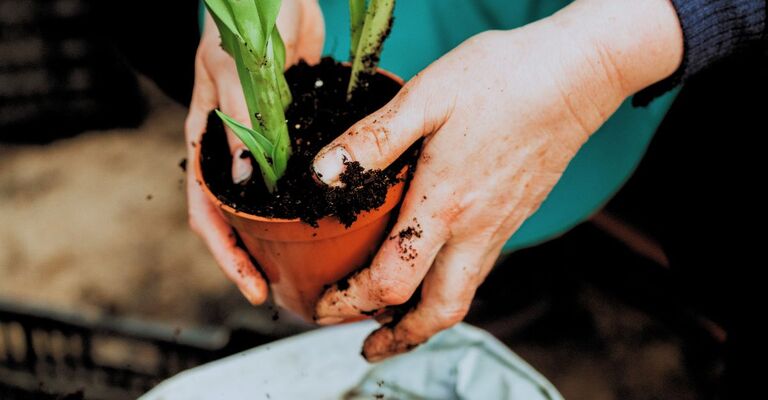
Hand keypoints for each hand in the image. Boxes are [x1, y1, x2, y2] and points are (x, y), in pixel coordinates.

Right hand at [185, 0, 323, 304]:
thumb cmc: (241, 23)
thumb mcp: (235, 73)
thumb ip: (242, 125)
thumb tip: (246, 183)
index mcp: (207, 142)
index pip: (207, 213)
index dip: (227, 256)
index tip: (253, 287)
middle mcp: (235, 150)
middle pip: (240, 218)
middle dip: (258, 256)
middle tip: (290, 288)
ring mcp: (267, 142)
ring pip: (273, 200)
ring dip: (288, 233)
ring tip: (317, 263)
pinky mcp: (295, 128)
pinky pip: (302, 171)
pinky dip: (314, 194)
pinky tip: (339, 213)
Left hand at [312, 0, 681, 360]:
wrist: (574, 76)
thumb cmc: (500, 79)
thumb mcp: (427, 97)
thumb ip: (373, 140)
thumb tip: (322, 174)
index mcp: (444, 205)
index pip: (391, 282)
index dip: (350, 303)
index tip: (323, 307)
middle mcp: (475, 230)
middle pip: (438, 312)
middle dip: (398, 339)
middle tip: (367, 348)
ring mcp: (499, 227)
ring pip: (461, 296)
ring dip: (423, 319)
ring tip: (393, 322)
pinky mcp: (513, 217)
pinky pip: (478, 270)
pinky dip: (447, 287)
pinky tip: (431, 268)